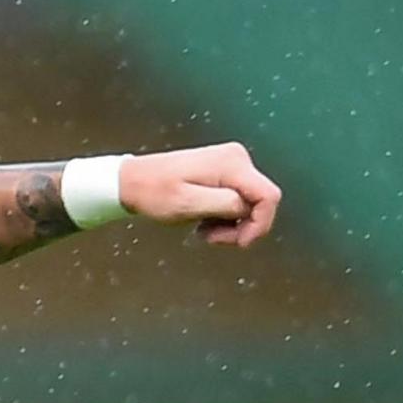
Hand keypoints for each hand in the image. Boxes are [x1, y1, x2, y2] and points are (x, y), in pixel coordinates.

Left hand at [120, 142, 281, 245]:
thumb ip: (224, 204)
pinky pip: (239, 201)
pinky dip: (226, 217)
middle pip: (261, 202)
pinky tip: (205, 220)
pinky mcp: (226, 172)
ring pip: (251, 205)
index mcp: (231, 164)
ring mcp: (232, 164)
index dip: (260, 225)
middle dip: (243, 227)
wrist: (134, 181)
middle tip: (212, 238)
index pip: (269, 196)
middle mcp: (237, 159)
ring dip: (232, 224)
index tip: (239, 243)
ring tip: (204, 229)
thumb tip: (248, 208)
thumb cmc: (154, 192)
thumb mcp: (188, 204)